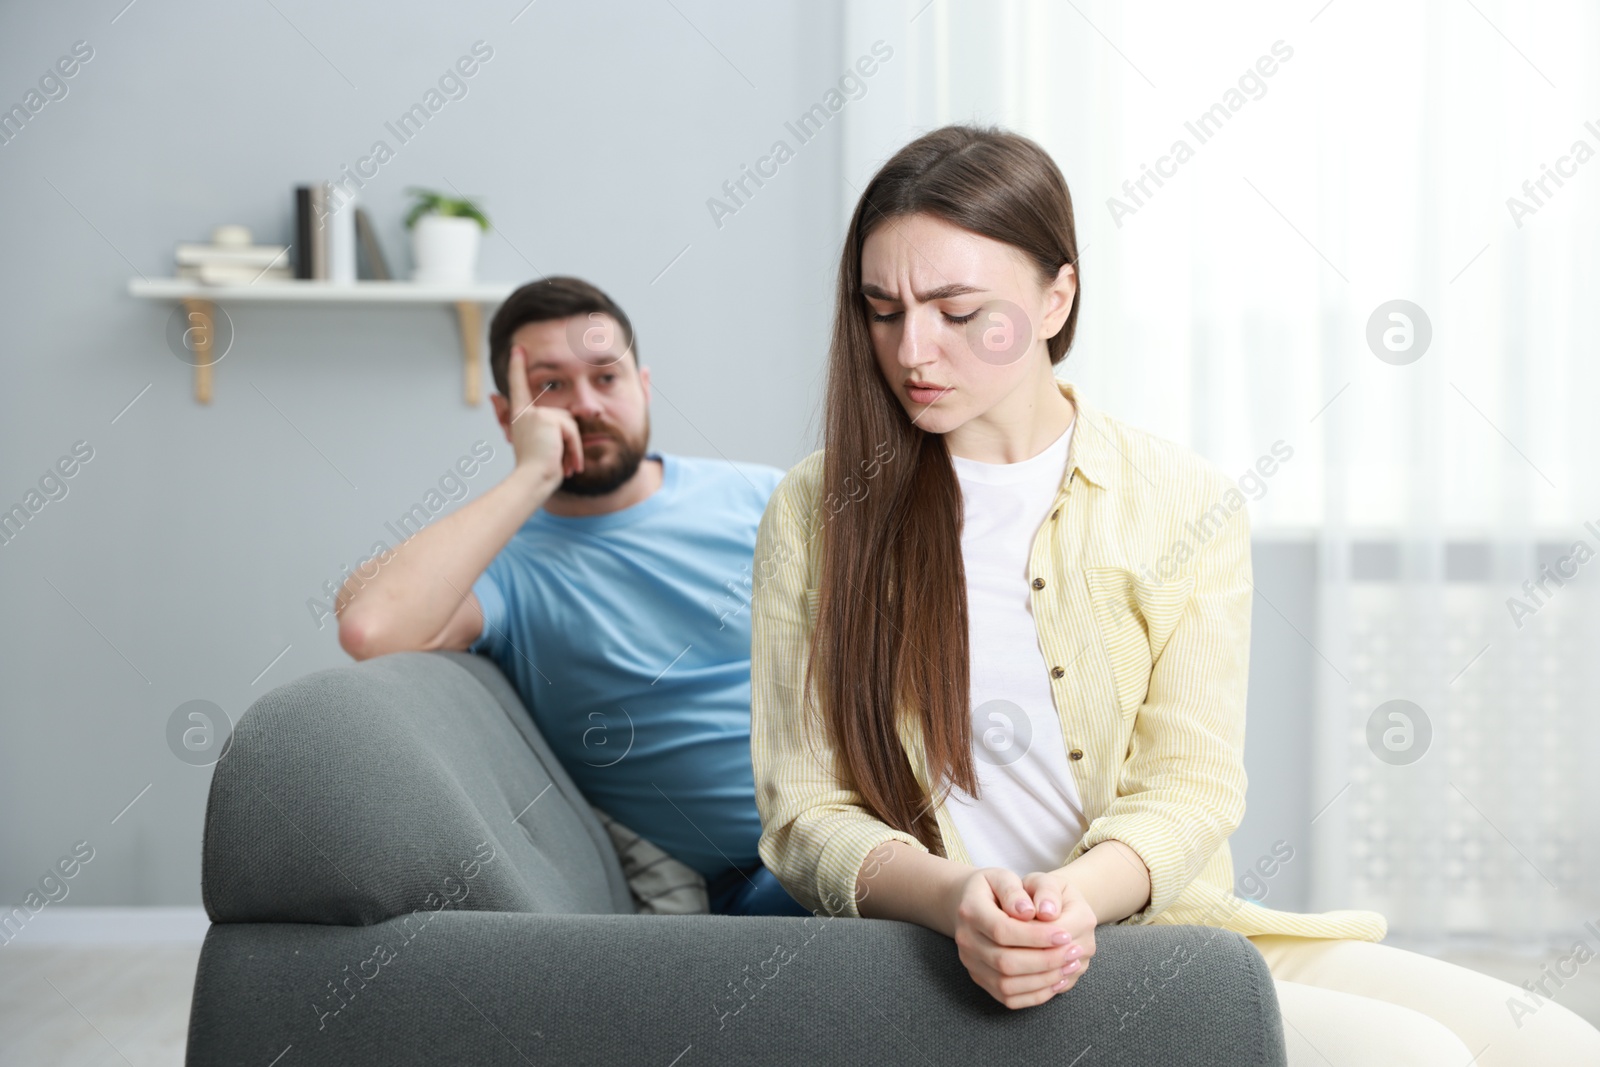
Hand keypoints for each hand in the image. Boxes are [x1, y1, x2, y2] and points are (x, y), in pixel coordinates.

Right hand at [506, 345, 583, 483]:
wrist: (532, 481)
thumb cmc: (536, 470)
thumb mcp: (534, 445)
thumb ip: (536, 429)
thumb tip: (501, 402)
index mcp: (520, 417)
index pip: (518, 387)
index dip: (517, 367)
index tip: (517, 348)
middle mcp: (525, 412)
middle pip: (564, 416)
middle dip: (569, 441)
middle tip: (559, 462)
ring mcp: (536, 415)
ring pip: (570, 424)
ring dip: (572, 448)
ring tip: (561, 464)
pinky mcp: (548, 419)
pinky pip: (573, 431)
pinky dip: (574, 449)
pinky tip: (566, 463)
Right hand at [948, 867, 1095, 1009]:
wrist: (971, 905)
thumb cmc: (994, 888)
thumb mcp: (1003, 877)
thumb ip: (1016, 891)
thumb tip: (1033, 912)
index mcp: (970, 911)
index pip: (1003, 931)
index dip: (1036, 936)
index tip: (1066, 934)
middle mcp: (966, 941)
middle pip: (1005, 962)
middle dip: (1045, 960)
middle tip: (1074, 951)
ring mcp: (971, 964)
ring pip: (1007, 985)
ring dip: (1043, 979)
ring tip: (1070, 965)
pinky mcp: (981, 980)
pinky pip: (1008, 998)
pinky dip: (1036, 994)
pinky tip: (1057, 980)